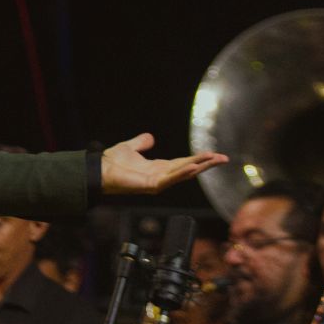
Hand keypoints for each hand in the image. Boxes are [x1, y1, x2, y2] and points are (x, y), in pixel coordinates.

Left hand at [100, 133, 227, 194]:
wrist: (99, 170)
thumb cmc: (113, 162)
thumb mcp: (130, 148)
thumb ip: (141, 143)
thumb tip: (150, 137)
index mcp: (159, 167)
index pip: (184, 162)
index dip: (199, 159)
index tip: (214, 154)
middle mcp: (162, 175)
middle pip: (189, 169)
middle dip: (206, 164)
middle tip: (224, 158)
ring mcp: (158, 182)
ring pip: (184, 173)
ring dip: (200, 166)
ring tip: (214, 159)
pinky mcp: (151, 185)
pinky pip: (170, 178)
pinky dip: (182, 173)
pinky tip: (193, 167)